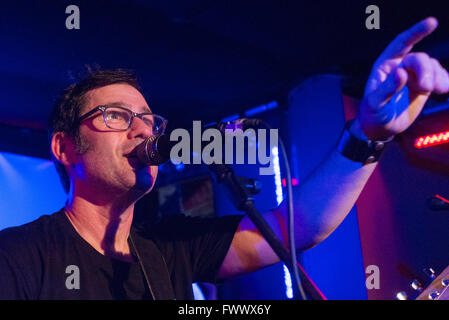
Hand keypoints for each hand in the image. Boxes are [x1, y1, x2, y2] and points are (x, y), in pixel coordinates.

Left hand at [355, 17, 448, 139]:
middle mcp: (400, 67)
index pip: (401, 44)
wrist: (381, 128)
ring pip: (431, 67)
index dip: (416, 32)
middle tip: (427, 89)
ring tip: (439, 91)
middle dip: (426, 71)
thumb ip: (387, 88)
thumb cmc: (373, 114)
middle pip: (419, 59)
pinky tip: (445, 89)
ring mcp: (413, 76)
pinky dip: (445, 81)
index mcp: (385, 66)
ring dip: (437, 77)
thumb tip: (401, 72)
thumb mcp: (375, 103)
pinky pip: (439, 77)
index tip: (432, 23)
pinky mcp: (423, 86)